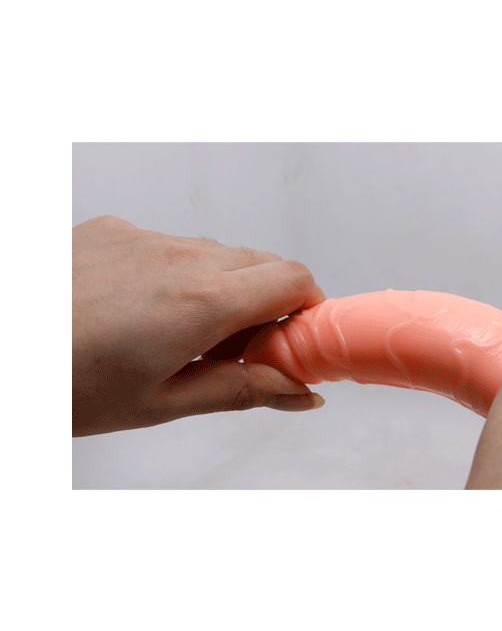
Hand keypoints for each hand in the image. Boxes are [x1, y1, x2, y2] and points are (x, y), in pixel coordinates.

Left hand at [73, 216, 325, 436]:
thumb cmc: (64, 387)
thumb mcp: (162, 403)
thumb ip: (244, 391)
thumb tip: (300, 393)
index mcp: (200, 303)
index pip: (295, 279)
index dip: (308, 309)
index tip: (297, 341)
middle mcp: (179, 256)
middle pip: (263, 262)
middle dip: (270, 302)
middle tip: (242, 349)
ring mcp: (143, 235)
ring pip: (219, 252)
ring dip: (225, 287)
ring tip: (184, 334)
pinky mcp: (113, 227)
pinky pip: (172, 243)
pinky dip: (181, 272)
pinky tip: (143, 309)